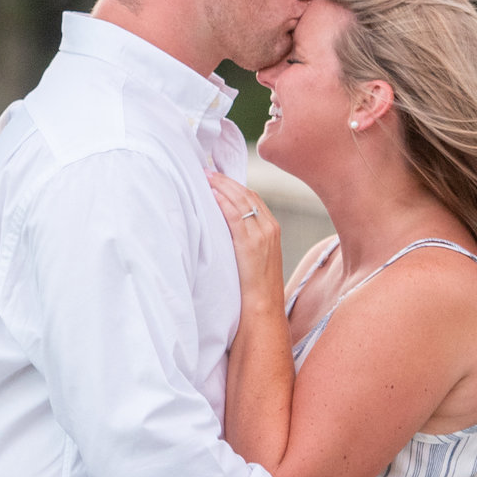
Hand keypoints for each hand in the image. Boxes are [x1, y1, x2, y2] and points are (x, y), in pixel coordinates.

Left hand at [207, 172, 282, 300]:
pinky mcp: (250, 245)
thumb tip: (225, 220)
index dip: (234, 184)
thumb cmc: (255, 283)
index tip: (216, 176)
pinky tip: (212, 195)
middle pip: (246, 194)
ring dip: (221, 187)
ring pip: (241, 201)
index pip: (253, 197)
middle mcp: (270, 227)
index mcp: (272, 227)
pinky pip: (235, 217)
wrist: (263, 305)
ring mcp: (262, 235)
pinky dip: (224, 203)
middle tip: (206, 171)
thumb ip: (246, 235)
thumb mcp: (255, 253)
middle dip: (225, 180)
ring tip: (205, 177)